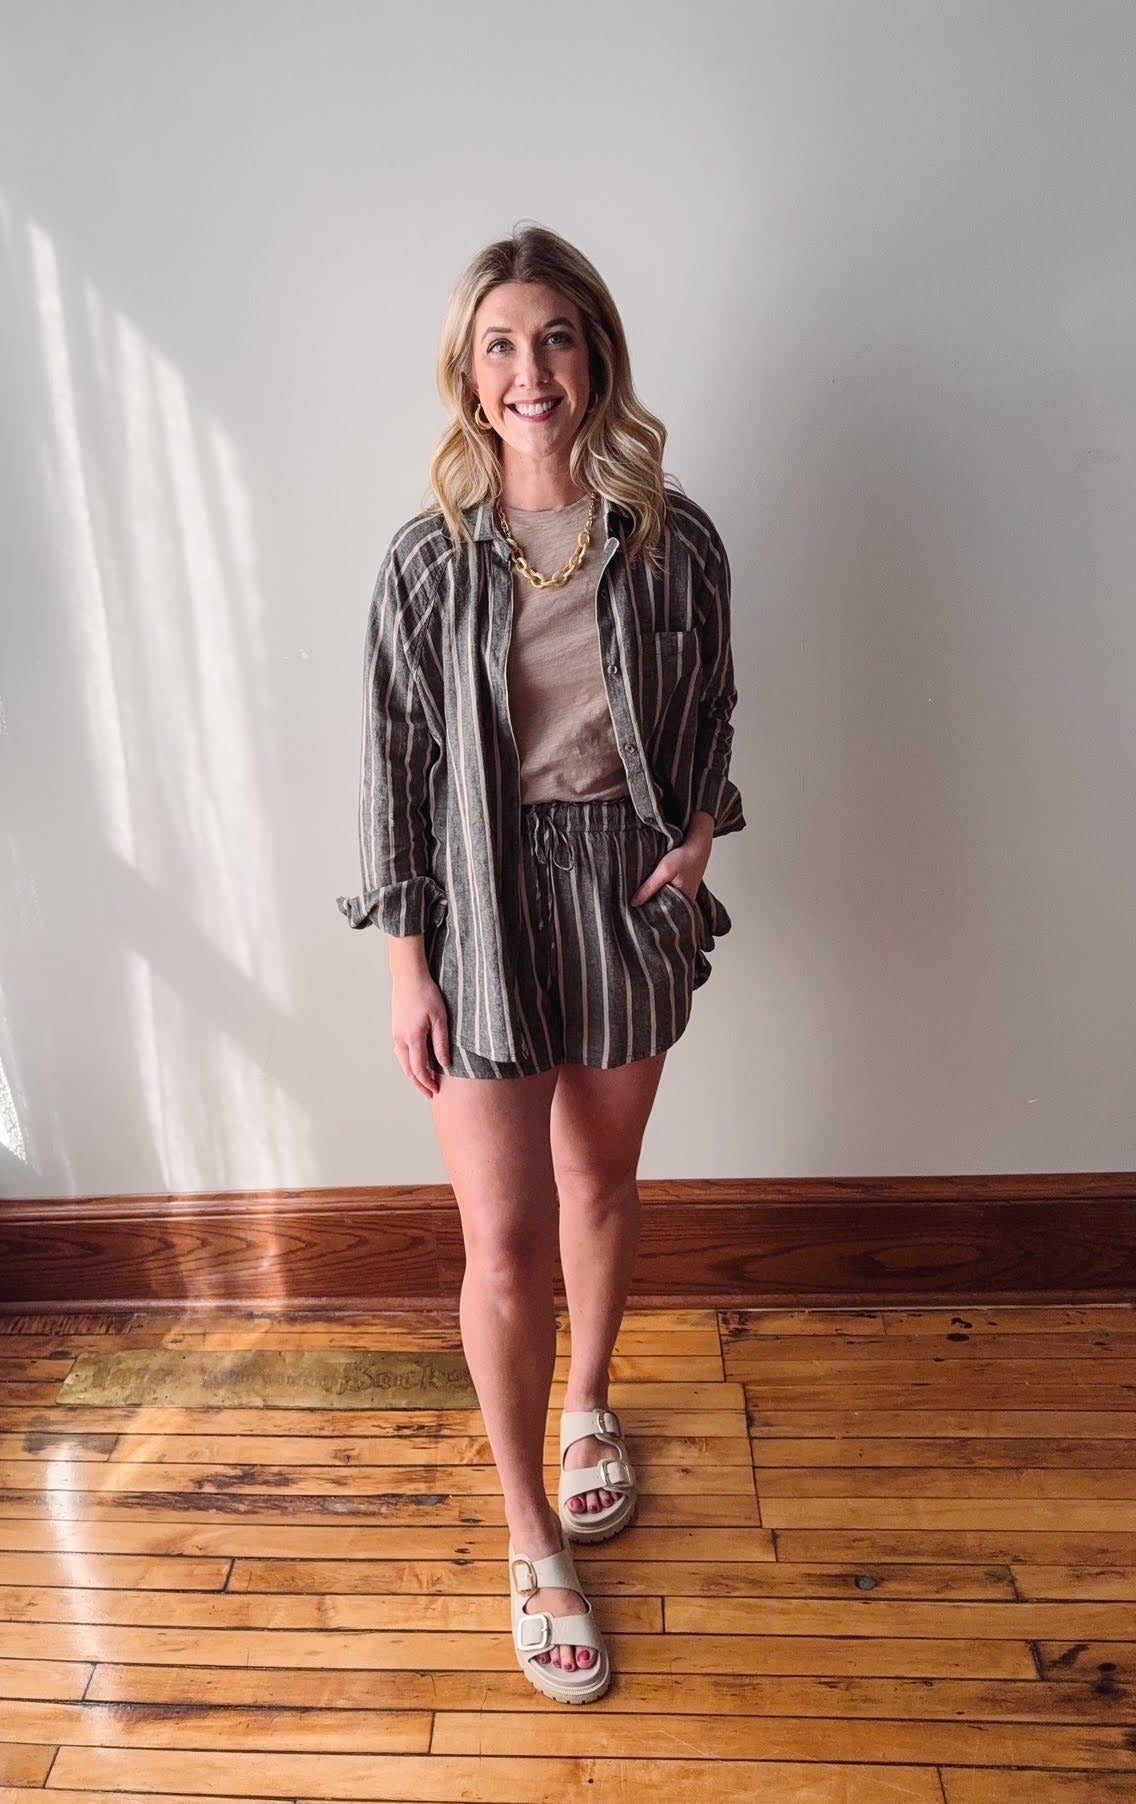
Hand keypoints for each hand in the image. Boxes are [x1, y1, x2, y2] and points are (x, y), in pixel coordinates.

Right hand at [391, 967, 451, 1098]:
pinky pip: (401, 1052)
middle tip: (430, 1094)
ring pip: (402, 1062)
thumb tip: (445, 1064)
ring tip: (424, 1083)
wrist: (409, 977)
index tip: (437, 1091)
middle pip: (408, 1070)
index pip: (419, 1069)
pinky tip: (416, 1064)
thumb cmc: (427, 994)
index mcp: (413, 1038)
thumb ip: (441, 1042)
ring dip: (413, 1075)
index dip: (428, 1082)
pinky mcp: (396, 1029)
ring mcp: (396, 1034)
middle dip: (419, 1084)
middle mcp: (401, 1039)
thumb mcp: (440, 1018)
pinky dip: (408, 1063)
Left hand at [630, 811, 714, 907]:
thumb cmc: (685, 857)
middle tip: (632, 906)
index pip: (660, 916)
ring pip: (663, 903)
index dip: (647, 915)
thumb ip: (649, 887)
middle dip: (648, 908)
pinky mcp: (681, 890)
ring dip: (652, 900)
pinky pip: (666, 895)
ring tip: (638, 899)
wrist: (699, 845)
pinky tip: (648, 890)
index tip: (633, 913)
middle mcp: (684, 903)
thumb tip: (634, 903)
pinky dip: (658, 893)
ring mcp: (683, 897)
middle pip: (661, 911)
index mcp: (682, 903)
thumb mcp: (664, 870)